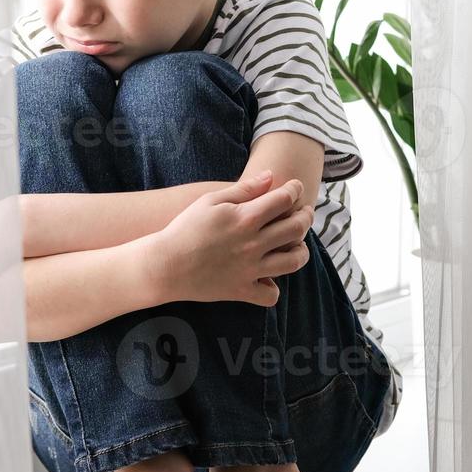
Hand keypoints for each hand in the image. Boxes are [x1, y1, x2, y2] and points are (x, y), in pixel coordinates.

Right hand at [149, 170, 315, 306]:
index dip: (295, 189)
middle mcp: (253, 243)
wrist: (164, 265)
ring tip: (295, 245)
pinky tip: (268, 277)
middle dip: (306, 216)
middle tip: (303, 213)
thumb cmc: (185, 228)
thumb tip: (270, 177)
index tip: (295, 188)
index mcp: (246, 217)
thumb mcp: (210, 200)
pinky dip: (273, 287)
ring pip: (294, 261)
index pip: (284, 199)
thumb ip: (243, 189)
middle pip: (296, 228)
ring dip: (301, 251)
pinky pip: (271, 295)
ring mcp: (250, 269)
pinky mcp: (242, 290)